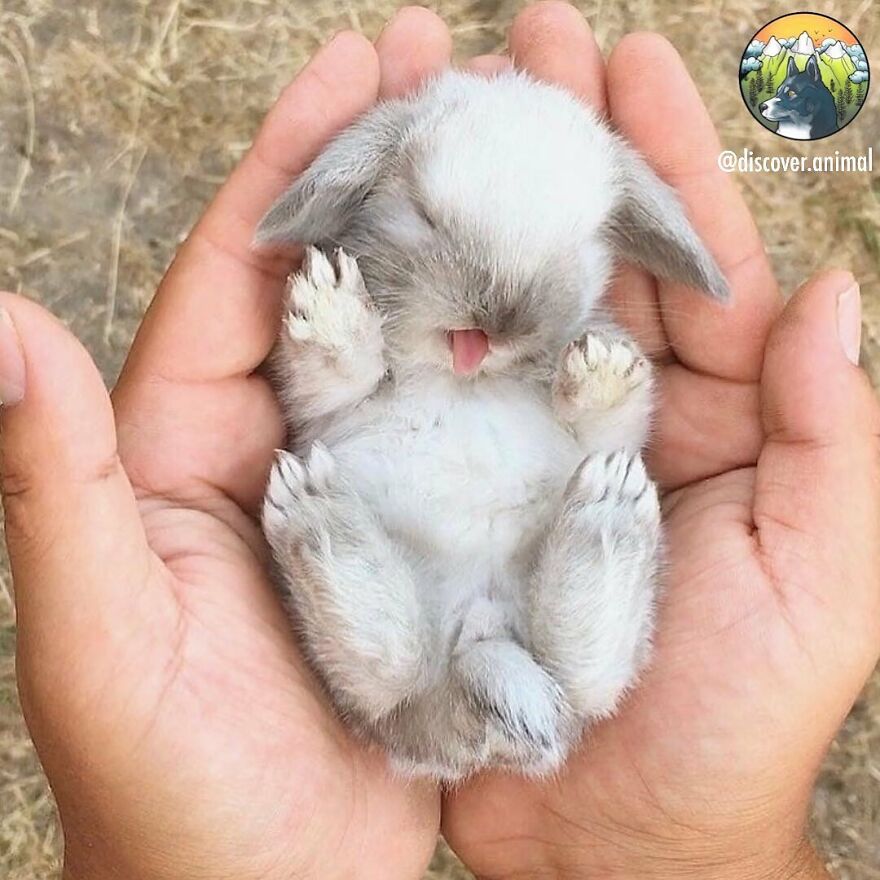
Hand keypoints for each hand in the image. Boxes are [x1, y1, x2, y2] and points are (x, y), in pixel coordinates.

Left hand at [1, 9, 454, 879]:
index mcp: (185, 445)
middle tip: (445, 60)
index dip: (293, 163)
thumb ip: (52, 485)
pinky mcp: (420, 530)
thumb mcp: (98, 639)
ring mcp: (356, 480)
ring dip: (454, 239)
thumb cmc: (172, 794)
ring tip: (513, 148)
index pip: (237, 273)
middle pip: (331, 275)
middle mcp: (273, 441)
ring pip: (407, 335)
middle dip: (385, 163)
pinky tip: (557, 292)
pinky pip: (461, 421)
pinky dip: (503, 350)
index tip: (352, 64)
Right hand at [443, 4, 879, 878]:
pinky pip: (433, 397)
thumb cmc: (732, 722)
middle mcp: (616, 414)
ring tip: (431, 116)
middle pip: (588, 257)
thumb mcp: (824, 583)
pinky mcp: (460, 500)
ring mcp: (530, 451)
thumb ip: (838, 440)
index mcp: (712, 419)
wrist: (618, 838)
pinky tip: (371, 256)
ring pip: (503, 309)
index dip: (658, 156)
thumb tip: (829, 292)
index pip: (689, 263)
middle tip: (512, 41)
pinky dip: (407, 325)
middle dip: (557, 145)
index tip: (620, 57)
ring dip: (473, 211)